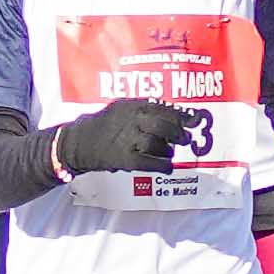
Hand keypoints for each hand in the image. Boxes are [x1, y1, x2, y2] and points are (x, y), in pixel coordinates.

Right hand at [53, 95, 206, 175]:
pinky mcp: (123, 159)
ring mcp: (127, 140)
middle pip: (162, 125)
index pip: (162, 107)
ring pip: (157, 144)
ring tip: (170, 152)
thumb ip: (143, 110)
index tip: (195, 119)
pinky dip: (161, 166)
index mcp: (131, 106)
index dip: (181, 115)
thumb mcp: (120, 108)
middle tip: (185, 138)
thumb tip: (172, 114)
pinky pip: (149, 162)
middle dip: (178, 133)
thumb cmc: (103, 125)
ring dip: (168, 150)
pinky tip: (167, 167)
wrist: (78, 142)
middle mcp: (130, 121)